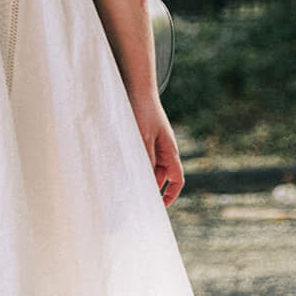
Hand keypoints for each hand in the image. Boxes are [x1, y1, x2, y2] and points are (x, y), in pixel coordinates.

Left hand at [129, 92, 183, 206]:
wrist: (136, 88)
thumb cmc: (142, 112)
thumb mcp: (143, 138)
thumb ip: (146, 159)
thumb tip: (145, 182)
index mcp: (170, 151)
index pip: (177, 179)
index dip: (171, 194)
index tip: (159, 207)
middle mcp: (164, 150)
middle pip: (160, 177)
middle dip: (149, 187)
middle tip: (133, 199)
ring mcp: (153, 144)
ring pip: (148, 167)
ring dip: (138, 175)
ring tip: (122, 183)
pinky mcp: (142, 139)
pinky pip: (139, 157)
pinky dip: (132, 164)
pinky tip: (118, 167)